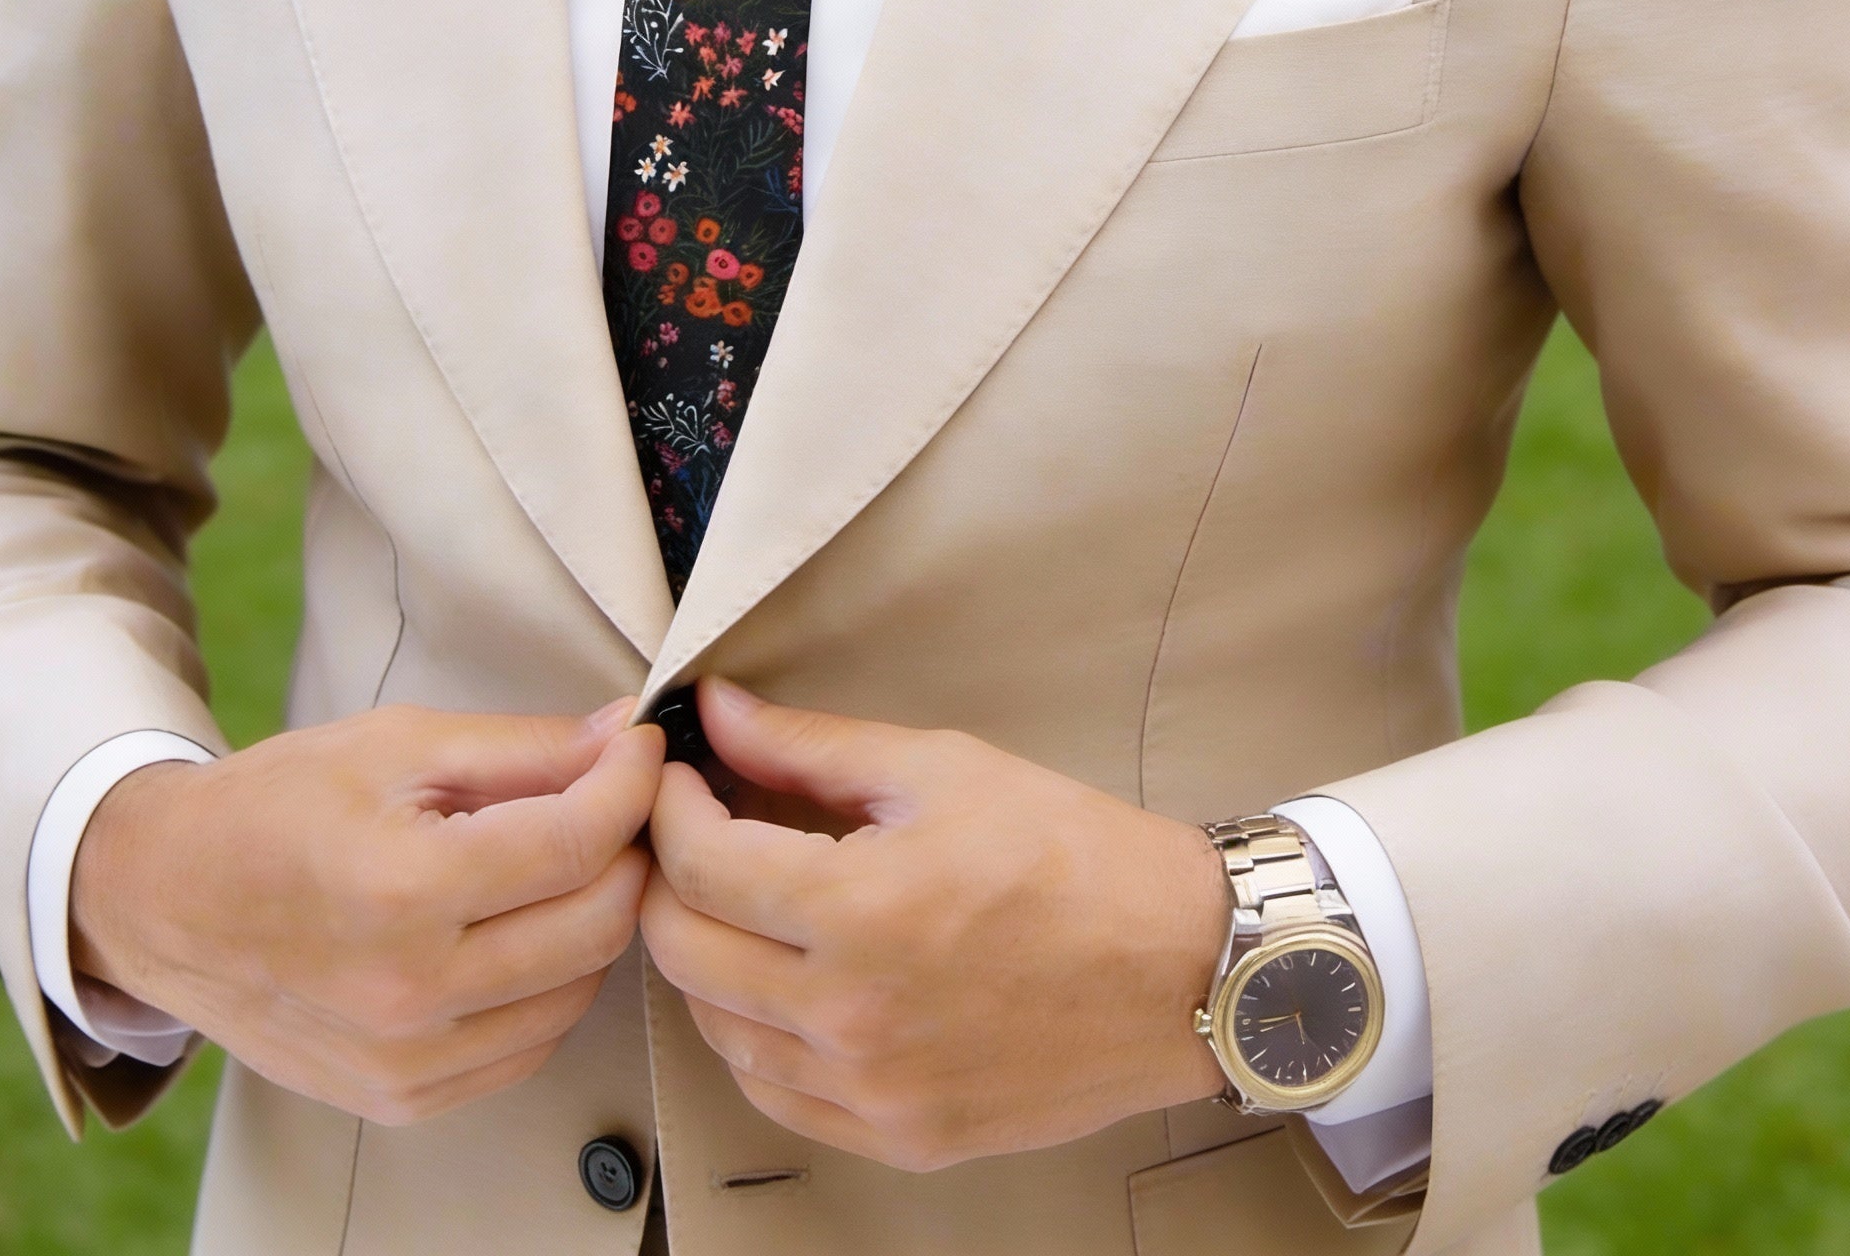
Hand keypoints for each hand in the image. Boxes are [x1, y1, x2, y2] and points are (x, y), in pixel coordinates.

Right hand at [71, 701, 664, 1124]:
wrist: (165, 899)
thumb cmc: (276, 807)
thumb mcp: (400, 743)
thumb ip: (527, 747)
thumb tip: (627, 735)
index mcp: (404, 890)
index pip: (580, 842)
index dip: (633, 783)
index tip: (641, 748)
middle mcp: (409, 993)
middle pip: (599, 921)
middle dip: (627, 847)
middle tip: (613, 798)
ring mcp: (406, 1061)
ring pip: (581, 988)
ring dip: (596, 915)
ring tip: (564, 857)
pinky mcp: (403, 1098)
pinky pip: (532, 1043)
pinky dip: (553, 981)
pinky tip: (523, 926)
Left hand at [640, 679, 1228, 1170]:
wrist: (1182, 968)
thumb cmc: (1075, 855)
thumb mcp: (942, 769)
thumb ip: (811, 746)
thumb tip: (718, 712)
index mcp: (860, 909)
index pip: (697, 865)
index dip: (668, 809)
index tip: (677, 776)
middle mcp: (850, 1015)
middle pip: (684, 952)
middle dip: (669, 878)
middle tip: (696, 832)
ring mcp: (871, 1091)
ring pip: (716, 1031)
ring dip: (706, 958)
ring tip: (745, 902)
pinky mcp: (898, 1137)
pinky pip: (774, 1094)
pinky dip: (755, 1035)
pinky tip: (784, 983)